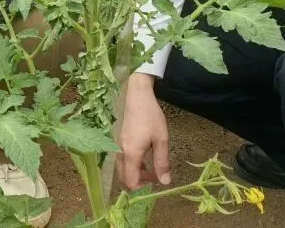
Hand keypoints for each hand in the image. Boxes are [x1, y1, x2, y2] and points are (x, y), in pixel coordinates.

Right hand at [117, 73, 170, 189]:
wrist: (137, 96)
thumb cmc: (151, 116)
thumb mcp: (161, 140)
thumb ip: (162, 162)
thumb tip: (165, 183)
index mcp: (131, 153)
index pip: (130, 181)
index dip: (141, 189)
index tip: (155, 187)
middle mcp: (121, 152)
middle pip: (123, 177)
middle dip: (138, 183)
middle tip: (155, 180)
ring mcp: (118, 146)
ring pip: (122, 169)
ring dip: (136, 174)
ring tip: (153, 171)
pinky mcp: (119, 141)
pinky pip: (123, 160)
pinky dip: (133, 166)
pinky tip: (145, 160)